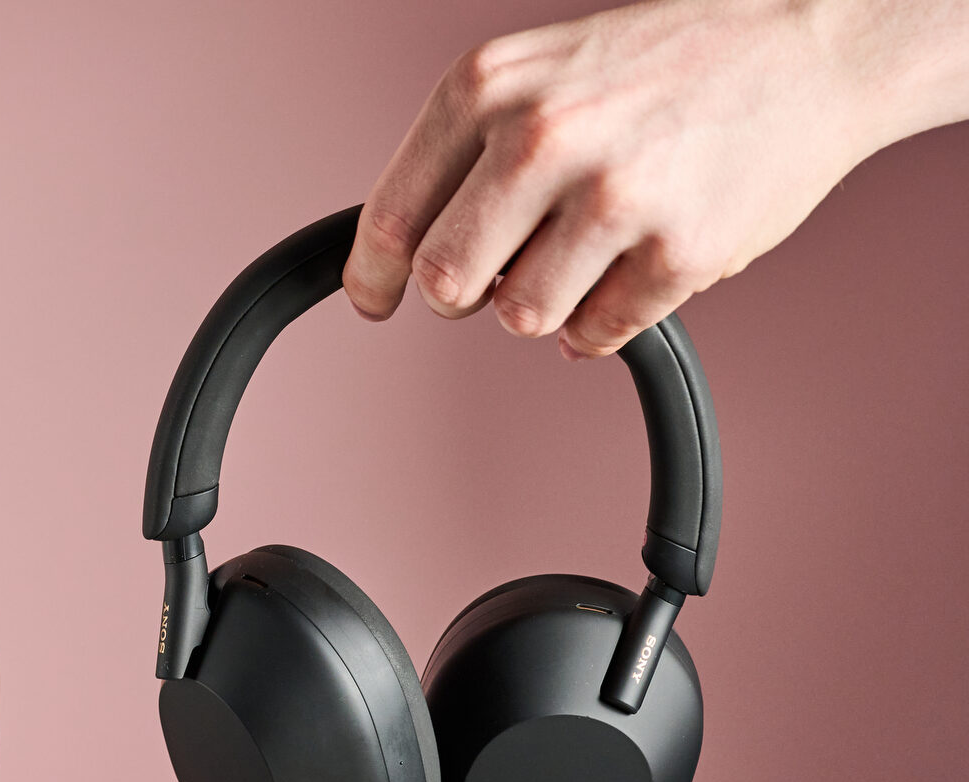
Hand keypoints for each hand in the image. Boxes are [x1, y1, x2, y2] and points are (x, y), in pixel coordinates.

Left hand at [342, 0, 968, 358]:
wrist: (811, 44)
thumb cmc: (665, 62)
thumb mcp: (539, 70)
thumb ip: (467, 148)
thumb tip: (401, 248)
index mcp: (488, 85)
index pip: (393, 215)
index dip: (373, 275)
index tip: (373, 300)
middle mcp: (542, 136)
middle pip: (446, 283)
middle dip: (463, 294)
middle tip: (500, 272)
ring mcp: (614, 196)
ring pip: (519, 316)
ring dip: (542, 303)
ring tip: (587, 249)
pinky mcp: (679, 252)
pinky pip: (595, 335)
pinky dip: (603, 319)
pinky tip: (631, 265)